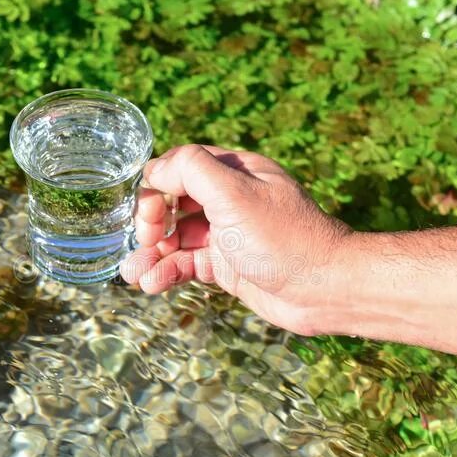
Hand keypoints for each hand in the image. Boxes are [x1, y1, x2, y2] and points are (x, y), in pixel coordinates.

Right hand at [120, 144, 351, 334]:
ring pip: (177, 238)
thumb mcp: (234, 193)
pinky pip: (188, 265)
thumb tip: (155, 170)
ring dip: (153, 254)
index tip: (150, 212)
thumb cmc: (283, 238)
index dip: (158, 187)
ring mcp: (228, 235)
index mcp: (234, 172)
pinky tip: (152, 284)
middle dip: (152, 222)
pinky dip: (168, 273)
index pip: (181, 167)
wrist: (324, 289)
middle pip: (174, 203)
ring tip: (133, 274)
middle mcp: (230, 200)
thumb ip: (191, 169)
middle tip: (147, 241)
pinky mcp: (228, 267)